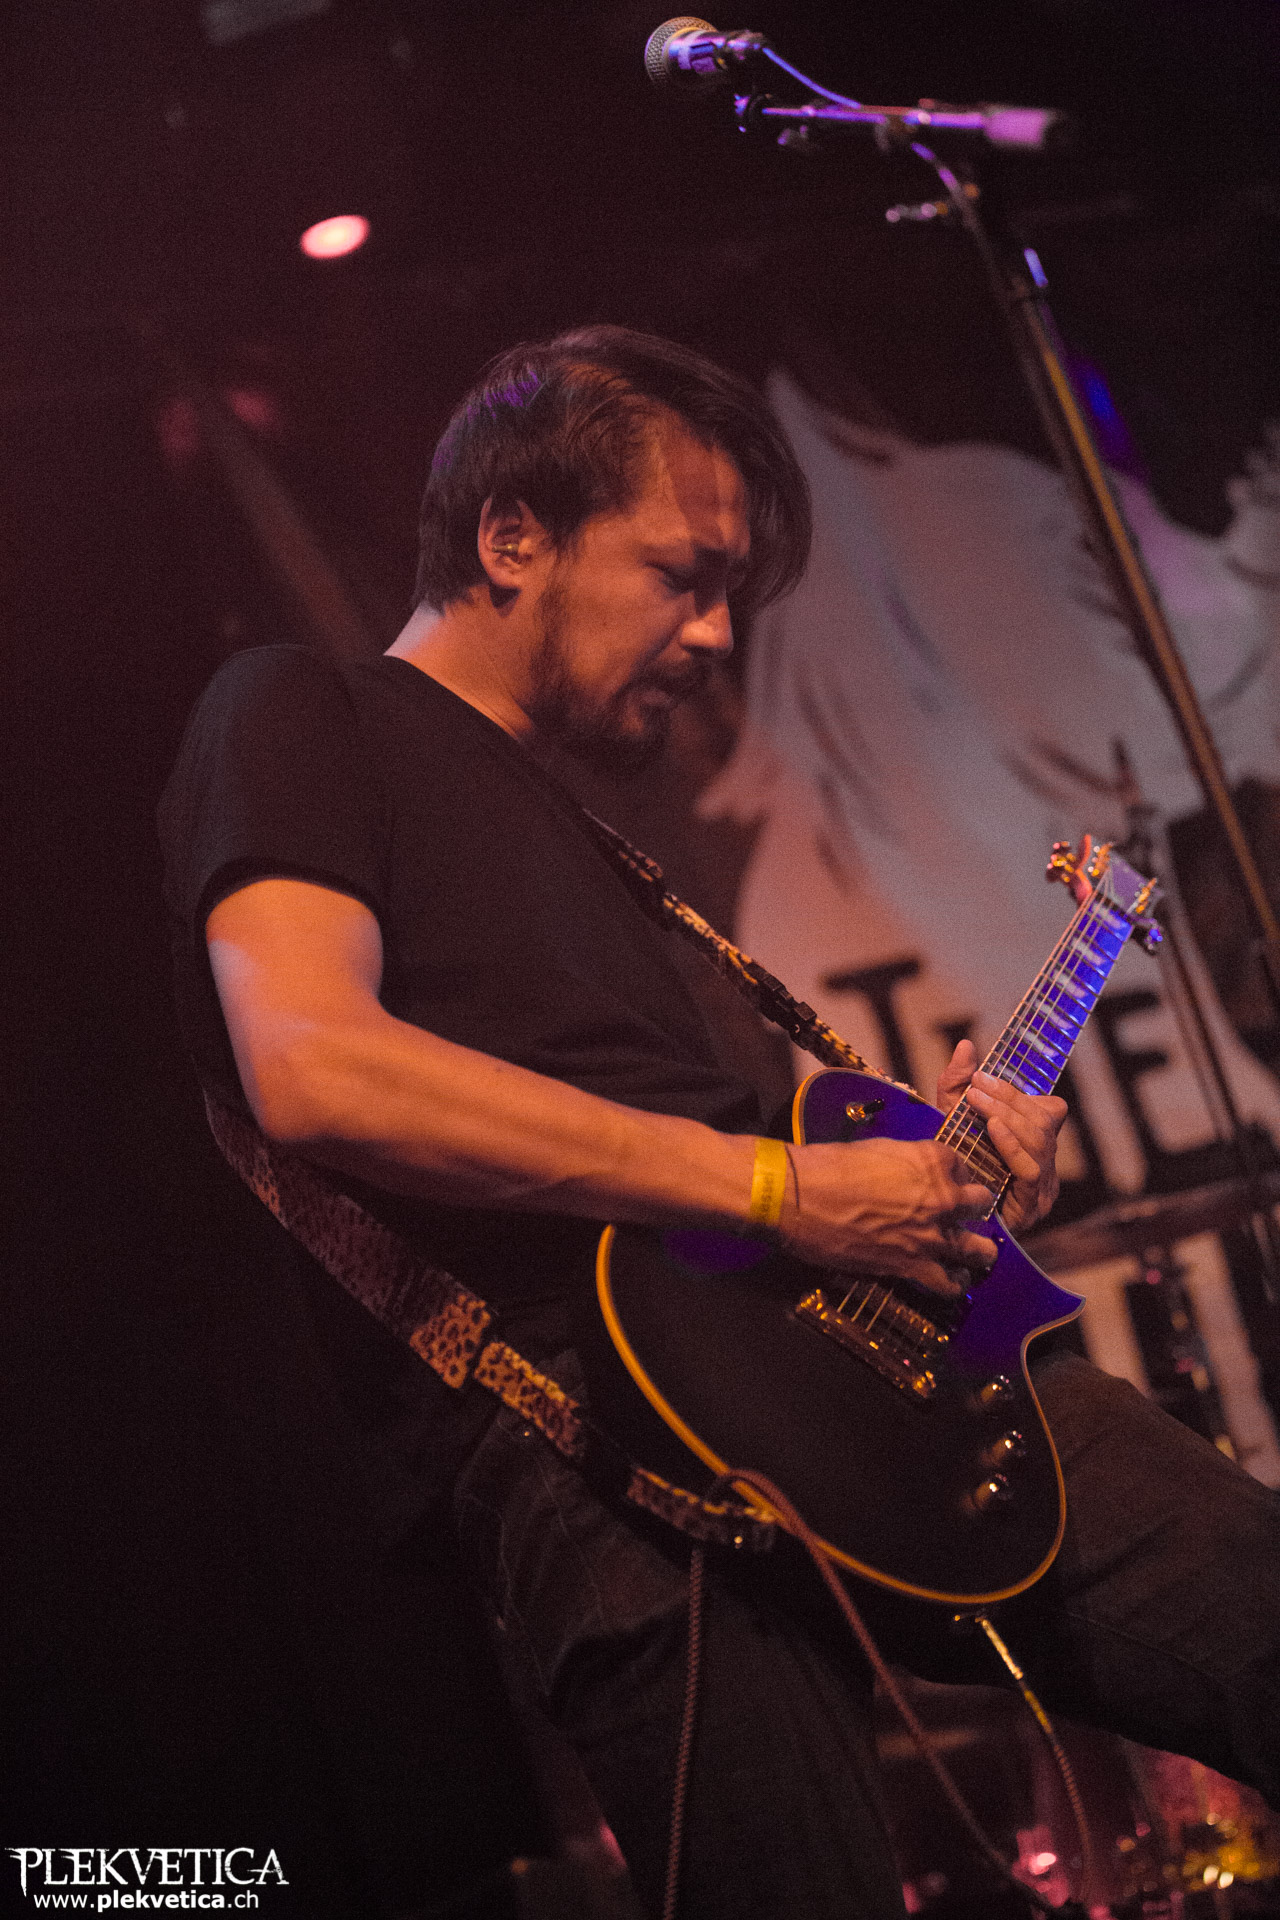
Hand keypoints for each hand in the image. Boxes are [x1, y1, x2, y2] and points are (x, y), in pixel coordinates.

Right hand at [779, 1134, 998, 1298]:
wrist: (799, 1197)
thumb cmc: (829, 1166)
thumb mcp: (877, 1150)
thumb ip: (905, 1163)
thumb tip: (905, 1177)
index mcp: (933, 1160)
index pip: (963, 1167)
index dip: (955, 1177)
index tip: (945, 1183)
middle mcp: (944, 1197)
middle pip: (981, 1204)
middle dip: (973, 1209)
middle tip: (961, 1216)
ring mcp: (933, 1236)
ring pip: (980, 1250)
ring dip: (978, 1251)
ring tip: (973, 1254)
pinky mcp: (914, 1267)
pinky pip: (950, 1284)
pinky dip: (952, 1284)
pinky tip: (950, 1281)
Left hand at [937, 1039, 1066, 1235]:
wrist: (937, 1219)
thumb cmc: (951, 1167)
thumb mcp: (951, 1120)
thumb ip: (957, 1083)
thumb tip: (965, 1044)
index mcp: (1035, 1141)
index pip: (1049, 1109)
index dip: (1018, 1092)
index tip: (980, 1077)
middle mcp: (1045, 1161)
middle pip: (1043, 1121)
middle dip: (1009, 1099)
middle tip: (975, 1086)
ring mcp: (1043, 1186)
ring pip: (1041, 1142)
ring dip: (1009, 1116)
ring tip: (979, 1102)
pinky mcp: (1032, 1207)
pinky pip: (1031, 1170)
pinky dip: (1013, 1145)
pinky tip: (994, 1129)